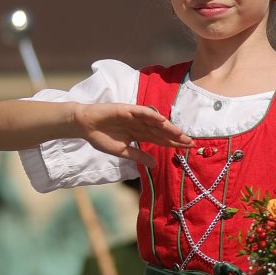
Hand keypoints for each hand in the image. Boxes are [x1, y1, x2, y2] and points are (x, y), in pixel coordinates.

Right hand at [72, 102, 192, 162]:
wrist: (85, 125)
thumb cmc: (101, 137)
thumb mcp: (122, 151)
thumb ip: (138, 156)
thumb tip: (155, 164)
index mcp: (140, 134)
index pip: (161, 139)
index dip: (174, 143)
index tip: (188, 148)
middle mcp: (141, 125)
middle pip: (162, 131)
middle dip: (176, 137)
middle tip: (190, 142)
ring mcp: (134, 116)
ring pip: (155, 122)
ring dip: (168, 127)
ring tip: (180, 134)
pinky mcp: (126, 109)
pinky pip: (141, 112)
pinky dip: (151, 115)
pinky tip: (162, 120)